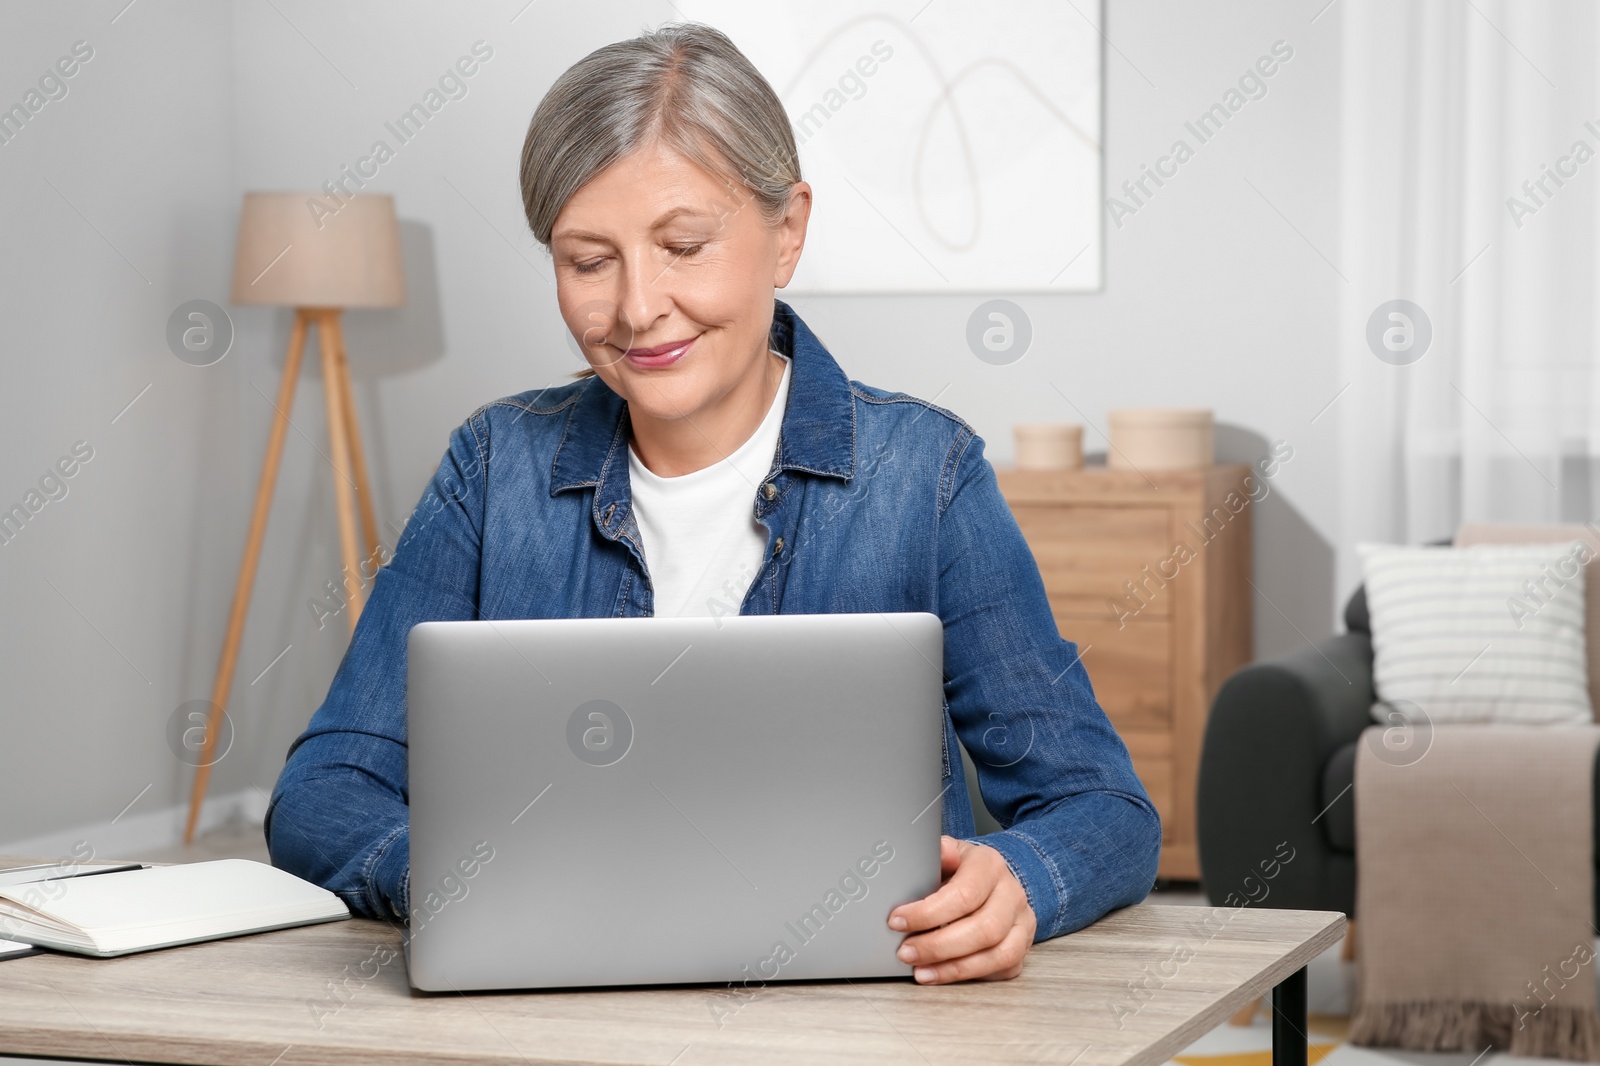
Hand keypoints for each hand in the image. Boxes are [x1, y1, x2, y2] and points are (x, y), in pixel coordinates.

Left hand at [886, 835, 1036, 983]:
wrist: (991, 881)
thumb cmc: (961, 870)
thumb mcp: (946, 853)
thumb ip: (937, 854)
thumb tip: (931, 851)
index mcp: (990, 865)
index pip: (963, 894)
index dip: (928, 913)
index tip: (897, 922)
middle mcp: (1012, 893)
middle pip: (983, 929)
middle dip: (938, 946)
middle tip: (906, 952)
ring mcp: (1022, 922)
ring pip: (997, 954)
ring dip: (954, 968)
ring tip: (920, 970)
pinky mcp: (1022, 947)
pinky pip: (1001, 968)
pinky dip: (969, 976)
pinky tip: (941, 974)